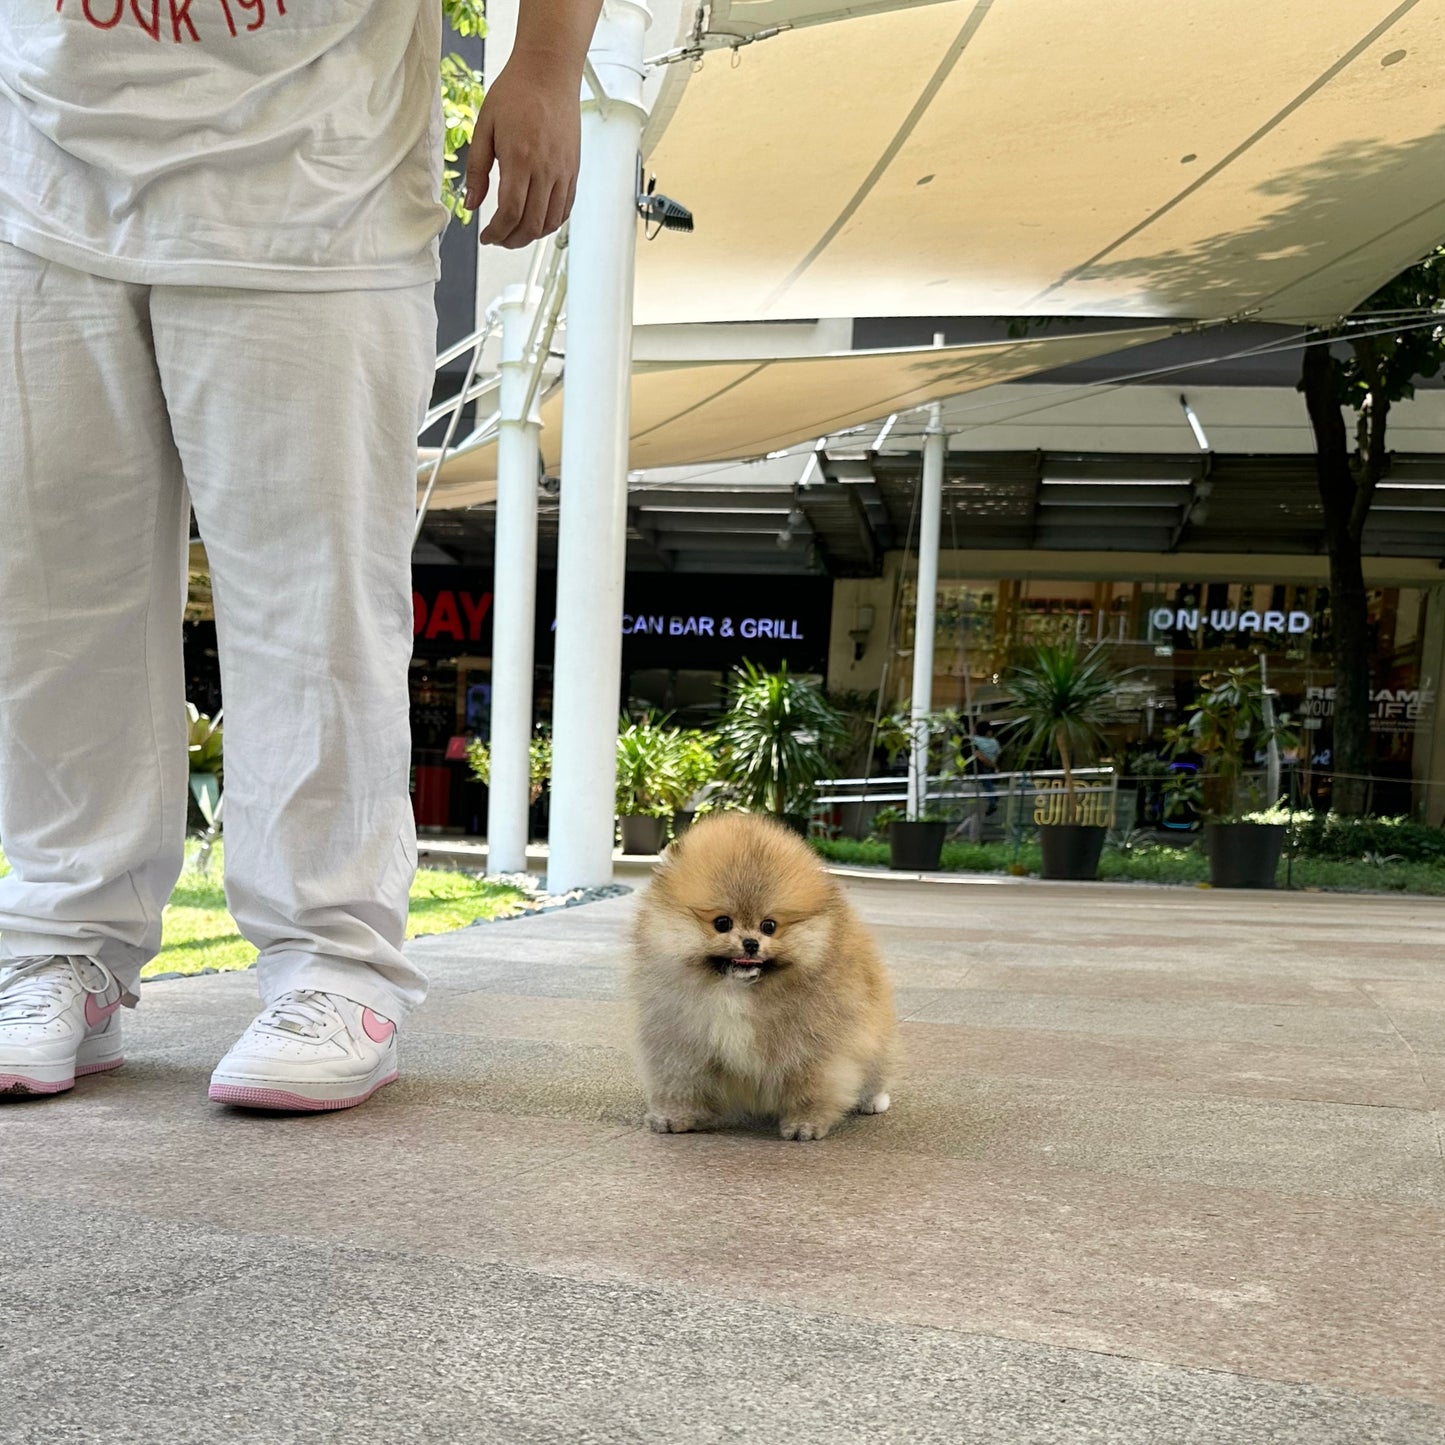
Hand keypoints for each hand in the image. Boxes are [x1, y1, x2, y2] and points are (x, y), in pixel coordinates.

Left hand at [466, 56, 580, 247]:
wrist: (549, 72)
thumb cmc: (515, 93)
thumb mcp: (485, 127)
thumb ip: (476, 169)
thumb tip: (470, 204)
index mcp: (520, 159)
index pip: (510, 213)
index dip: (497, 233)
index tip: (486, 237)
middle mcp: (545, 170)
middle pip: (531, 225)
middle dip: (512, 240)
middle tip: (498, 239)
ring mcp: (563, 172)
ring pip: (550, 222)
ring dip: (531, 235)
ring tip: (515, 233)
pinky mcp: (573, 170)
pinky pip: (565, 209)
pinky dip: (550, 223)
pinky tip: (536, 221)